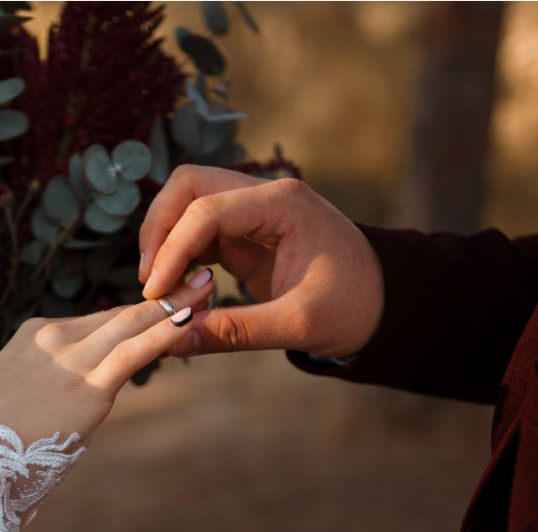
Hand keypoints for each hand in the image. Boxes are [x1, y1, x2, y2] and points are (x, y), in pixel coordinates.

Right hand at [0, 270, 213, 445]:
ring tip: (207, 285)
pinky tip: (195, 317)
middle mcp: (50, 339)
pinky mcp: (88, 387)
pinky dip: (169, 331)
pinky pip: (138, 352)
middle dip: (162, 296)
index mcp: (29, 338)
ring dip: (175, 303)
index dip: (134, 315)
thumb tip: (1, 377)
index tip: (164, 301)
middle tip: (199, 275)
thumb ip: (5, 380)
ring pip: (132, 324)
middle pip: (117, 315)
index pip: (94, 322)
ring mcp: (69, 360)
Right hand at [138, 165, 384, 358]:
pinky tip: (179, 290)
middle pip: (188, 186)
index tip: (156, 292)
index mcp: (285, 204)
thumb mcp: (298, 325)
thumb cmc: (354, 308)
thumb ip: (235, 331)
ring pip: (187, 203)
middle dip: (159, 230)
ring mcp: (254, 210)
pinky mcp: (246, 232)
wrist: (387, 303)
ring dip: (165, 241)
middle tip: (150, 283)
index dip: (172, 250)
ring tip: (161, 291)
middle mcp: (266, 195)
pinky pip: (199, 231)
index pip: (207, 210)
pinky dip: (180, 255)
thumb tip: (173, 340)